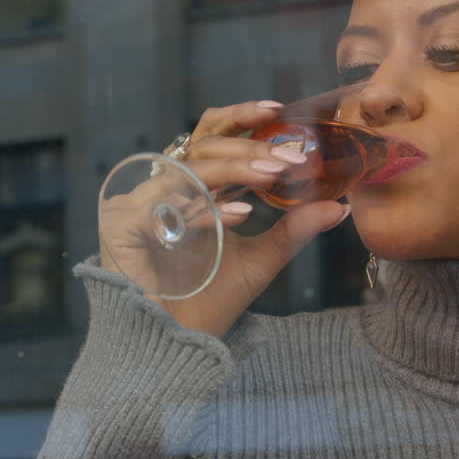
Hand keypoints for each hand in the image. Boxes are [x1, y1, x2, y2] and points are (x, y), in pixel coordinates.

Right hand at [100, 100, 351, 337]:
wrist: (174, 345)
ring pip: (187, 169)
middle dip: (247, 147)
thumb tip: (339, 207)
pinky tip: (238, 214)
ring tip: (273, 175)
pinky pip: (164, 205)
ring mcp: (135, 205)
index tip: (278, 112)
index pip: (211, 136)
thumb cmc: (208, 302)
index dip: (241, 118)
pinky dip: (202, 208)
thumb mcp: (260, 260)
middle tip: (288, 156)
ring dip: (233, 169)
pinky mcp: (120, 226)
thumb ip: (293, 230)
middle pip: (200, 145)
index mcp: (191, 188)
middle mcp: (161, 190)